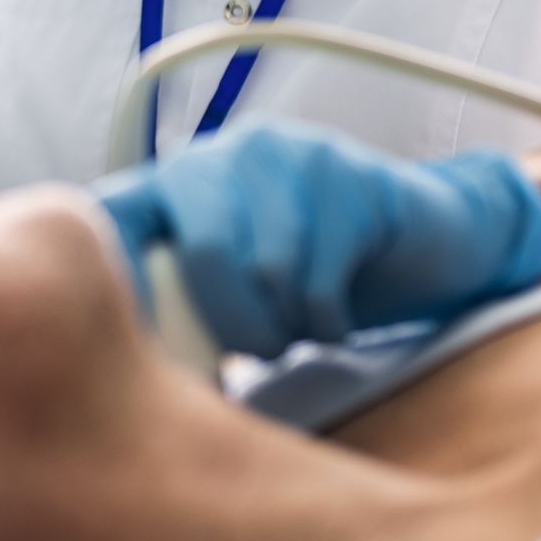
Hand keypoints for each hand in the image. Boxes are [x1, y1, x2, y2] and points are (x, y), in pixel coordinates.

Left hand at [94, 121, 540, 358]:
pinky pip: (322, 278)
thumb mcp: (237, 287)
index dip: (111, 275)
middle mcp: (227, 155)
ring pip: (267, 269)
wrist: (428, 242)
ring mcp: (292, 156)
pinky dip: (328, 323)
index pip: (112, 212)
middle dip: (229, 322)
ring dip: (285, 325)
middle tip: (255, 350)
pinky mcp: (353, 178)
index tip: (118, 343)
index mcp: (181, 181)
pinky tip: (335, 321)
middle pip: (202, 250)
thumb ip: (181, 306)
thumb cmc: (317, 276)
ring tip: (299, 329)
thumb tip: (128, 385)